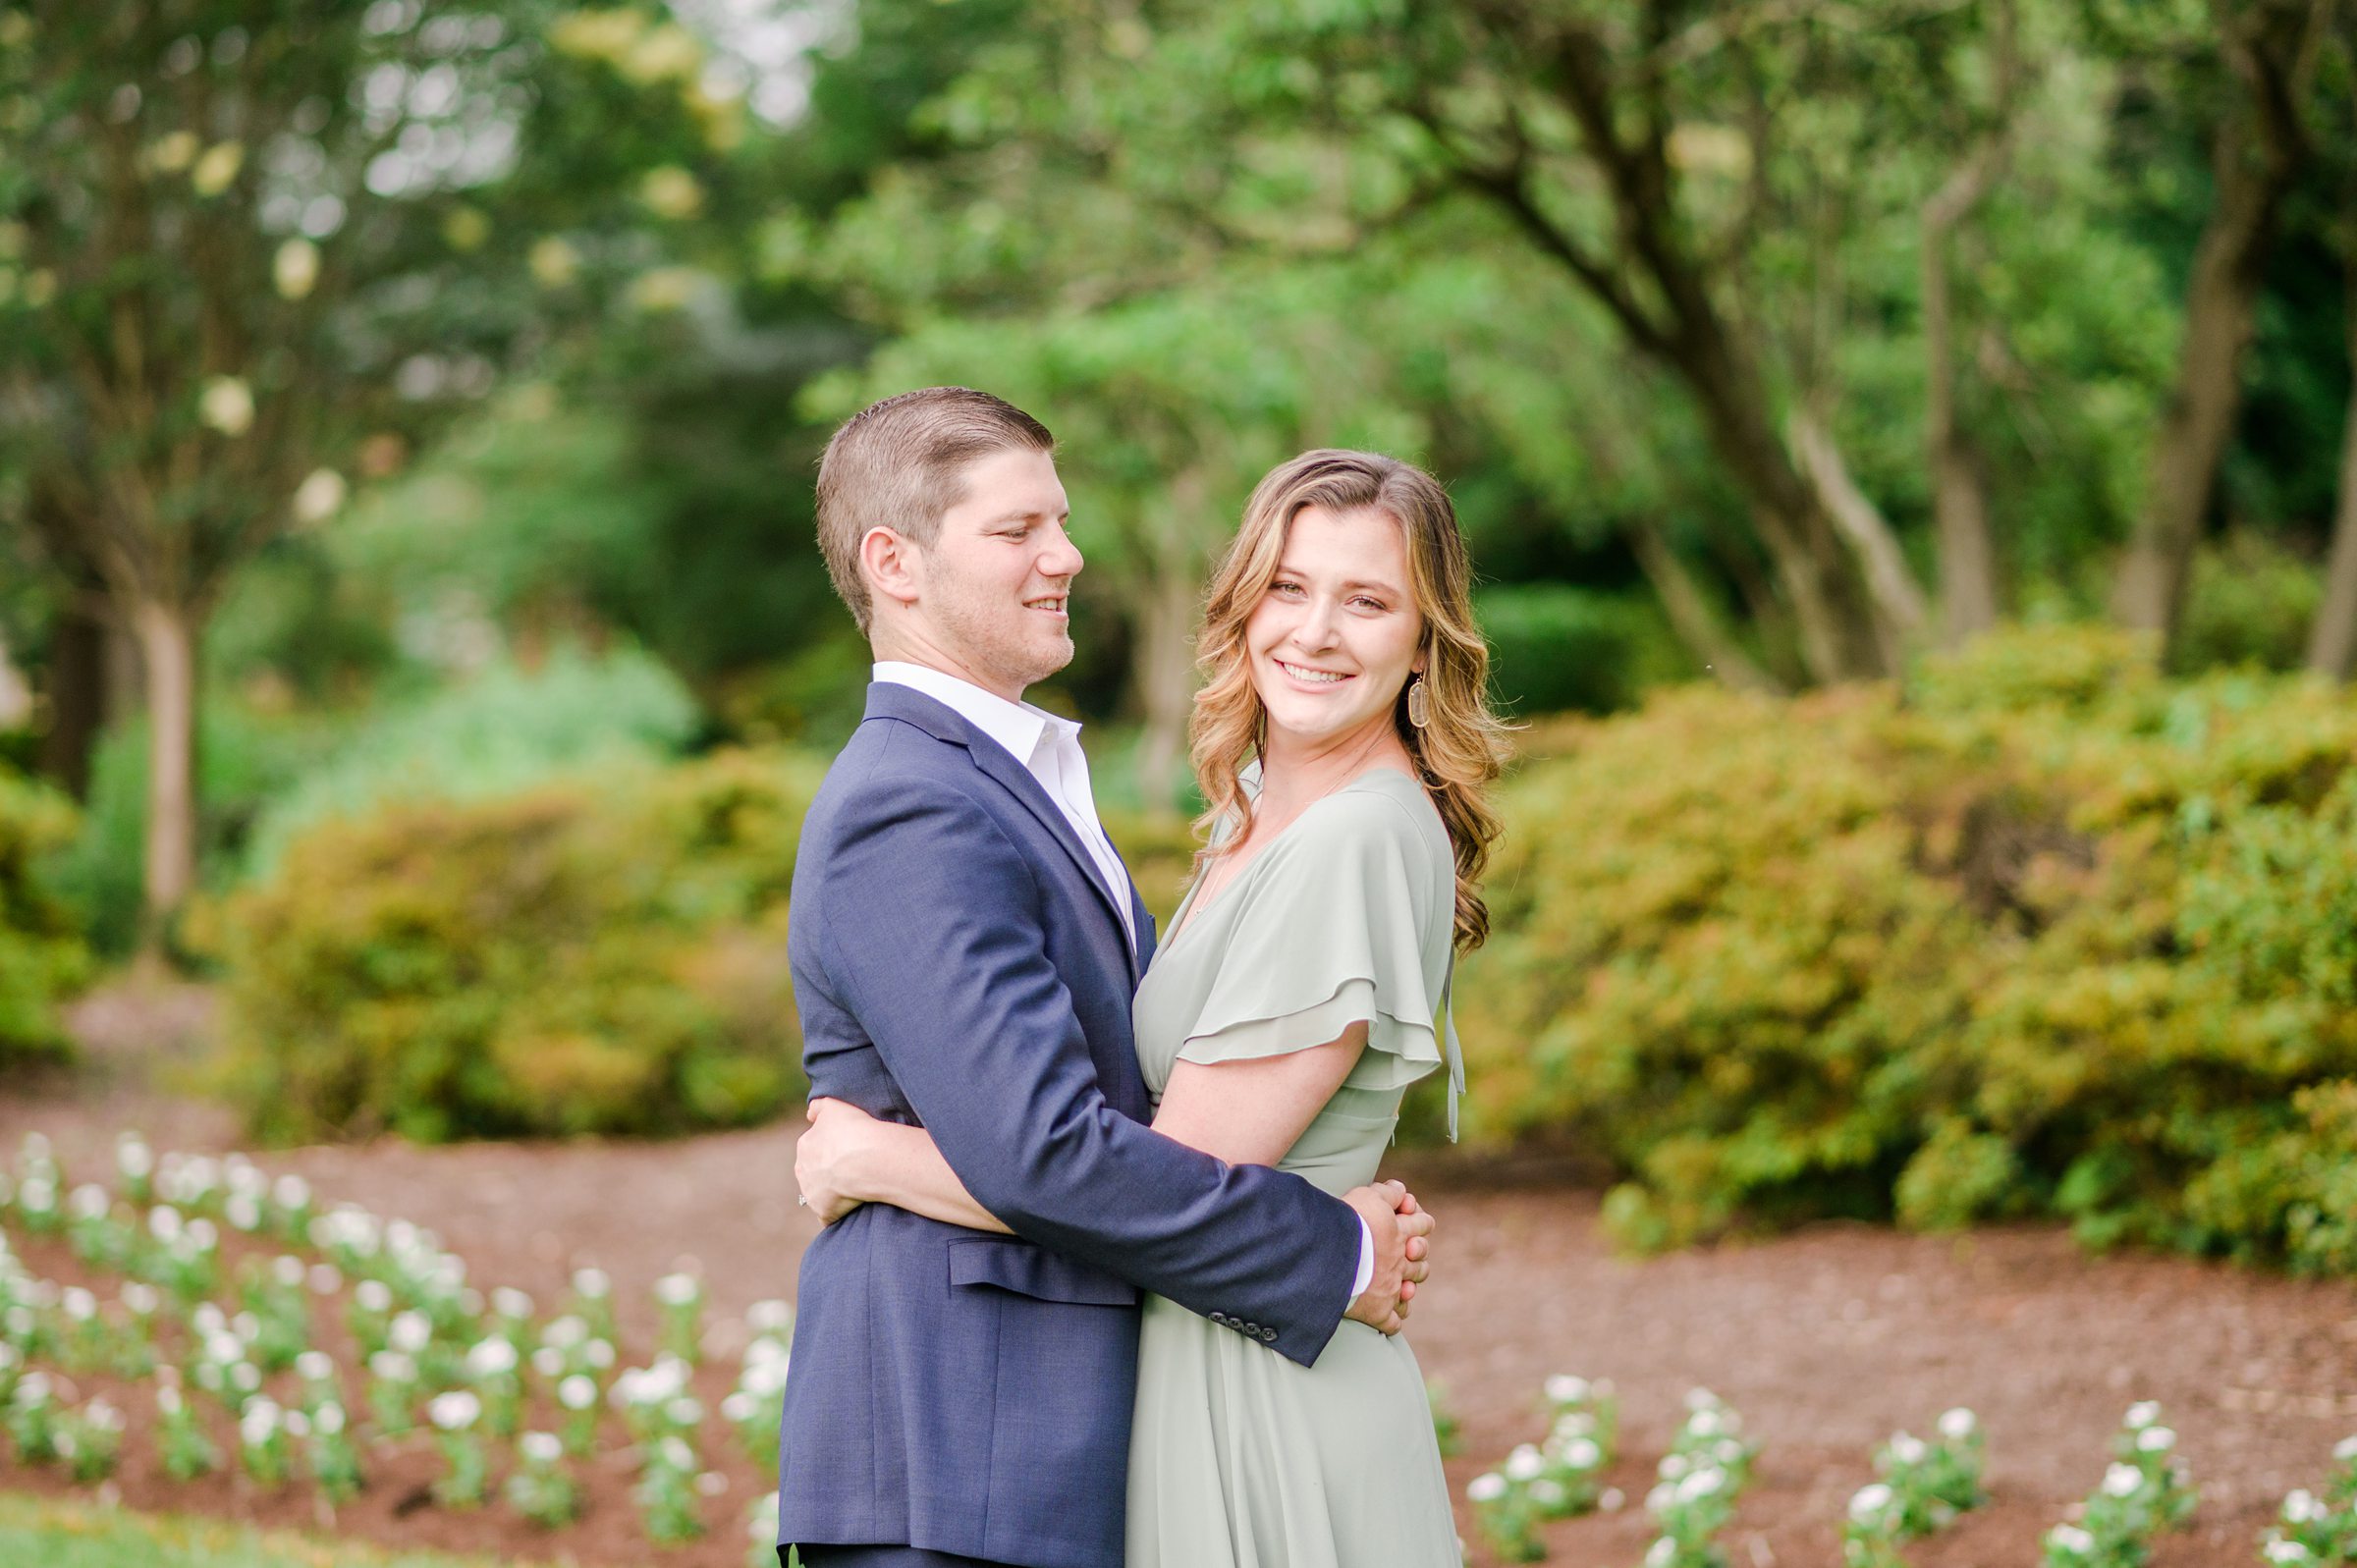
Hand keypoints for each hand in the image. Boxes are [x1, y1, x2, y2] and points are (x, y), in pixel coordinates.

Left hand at [795, 1097, 880, 1224]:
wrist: (866, 1159)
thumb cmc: (854, 1129)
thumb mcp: (834, 1105)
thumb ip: (818, 1107)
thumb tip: (809, 1114)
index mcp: (805, 1145)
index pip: (814, 1147)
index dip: (833, 1148)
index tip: (849, 1149)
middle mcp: (803, 1170)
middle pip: (814, 1171)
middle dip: (828, 1171)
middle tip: (853, 1168)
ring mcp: (812, 1193)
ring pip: (820, 1193)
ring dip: (833, 1192)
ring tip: (856, 1187)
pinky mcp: (824, 1212)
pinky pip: (829, 1215)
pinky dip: (838, 1212)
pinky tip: (853, 1206)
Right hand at [1340, 1180, 1436, 1335]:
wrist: (1327, 1256)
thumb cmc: (1345, 1222)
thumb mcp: (1367, 1196)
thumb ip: (1387, 1193)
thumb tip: (1401, 1189)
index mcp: (1400, 1234)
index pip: (1423, 1225)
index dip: (1422, 1221)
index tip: (1416, 1221)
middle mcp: (1400, 1262)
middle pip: (1421, 1262)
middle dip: (1418, 1258)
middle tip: (1409, 1254)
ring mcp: (1391, 1289)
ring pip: (1410, 1291)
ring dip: (1408, 1287)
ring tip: (1403, 1286)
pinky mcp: (1377, 1312)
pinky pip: (1392, 1322)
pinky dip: (1392, 1321)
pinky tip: (1387, 1318)